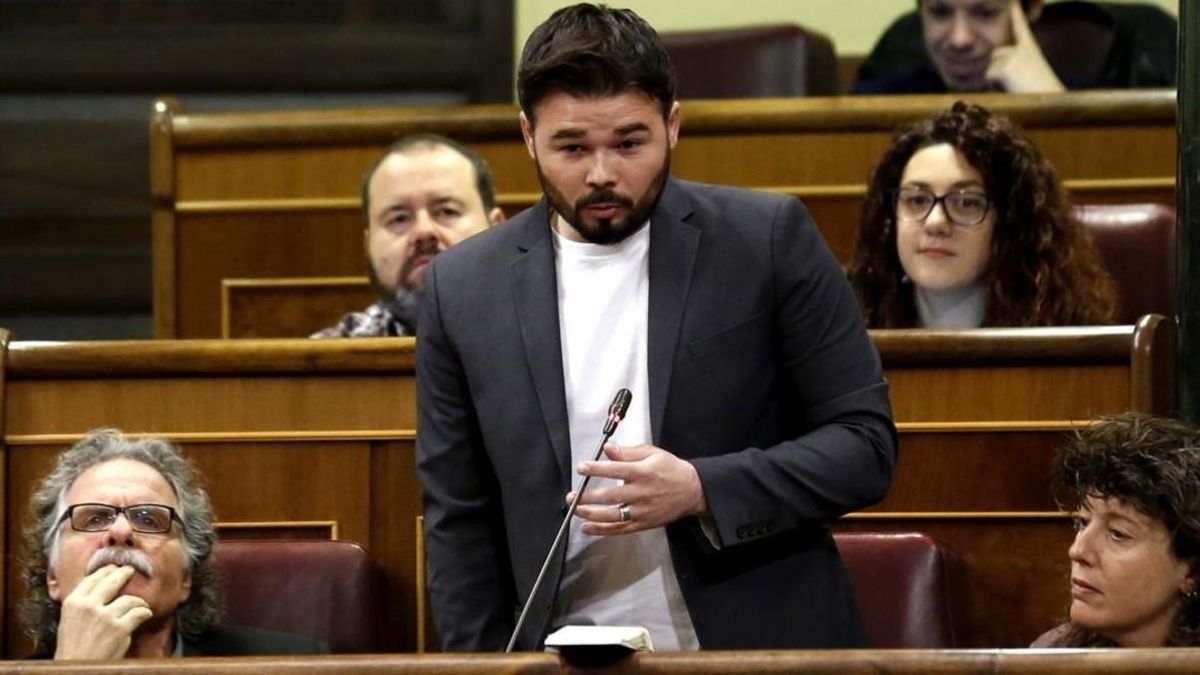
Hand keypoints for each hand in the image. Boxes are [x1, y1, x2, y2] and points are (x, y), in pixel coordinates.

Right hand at [54, 565, 152, 659]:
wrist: (75, 668)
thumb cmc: (73, 648)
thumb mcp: (70, 620)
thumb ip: (83, 604)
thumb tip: (100, 588)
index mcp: (73, 603)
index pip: (92, 579)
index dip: (105, 571)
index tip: (113, 568)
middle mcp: (89, 606)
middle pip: (112, 582)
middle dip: (123, 574)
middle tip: (130, 570)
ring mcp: (105, 617)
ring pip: (130, 599)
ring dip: (138, 601)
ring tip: (140, 604)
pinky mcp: (120, 628)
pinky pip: (139, 613)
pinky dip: (145, 613)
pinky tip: (146, 614)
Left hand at [567, 443, 708, 535]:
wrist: (693, 491)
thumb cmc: (672, 470)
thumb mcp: (652, 453)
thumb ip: (628, 452)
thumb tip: (607, 448)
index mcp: (643, 472)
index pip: (615, 470)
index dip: (596, 469)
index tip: (581, 468)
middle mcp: (641, 493)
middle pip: (610, 496)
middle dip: (587, 496)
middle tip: (571, 495)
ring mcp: (641, 510)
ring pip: (612, 516)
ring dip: (590, 514)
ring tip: (575, 510)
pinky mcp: (642, 523)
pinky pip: (619, 529)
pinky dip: (601, 530)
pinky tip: (586, 528)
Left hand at [985, 0, 1064, 92]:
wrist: (1052, 105)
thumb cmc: (1041, 93)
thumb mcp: (1031, 72)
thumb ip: (1015, 63)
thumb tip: (993, 66)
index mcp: (1031, 48)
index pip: (1020, 25)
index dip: (1015, 11)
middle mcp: (1024, 49)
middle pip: (995, 54)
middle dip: (997, 70)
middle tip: (1017, 84)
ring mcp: (1016, 58)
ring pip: (990, 66)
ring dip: (997, 80)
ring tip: (1016, 87)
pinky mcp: (1007, 69)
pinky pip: (989, 76)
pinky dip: (995, 86)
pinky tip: (1012, 89)